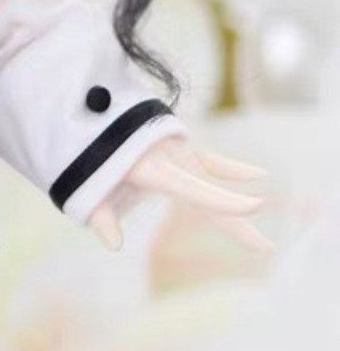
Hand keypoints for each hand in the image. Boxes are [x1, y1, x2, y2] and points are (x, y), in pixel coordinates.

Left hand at [86, 132, 274, 254]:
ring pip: (214, 175)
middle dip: (235, 219)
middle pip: (209, 191)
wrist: (87, 102)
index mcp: (150, 166)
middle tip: (265, 247)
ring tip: (261, 208)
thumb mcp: (85, 181)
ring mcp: (176, 150)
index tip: (253, 205)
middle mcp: (169, 157)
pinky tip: (257, 172)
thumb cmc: (85, 148)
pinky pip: (208, 160)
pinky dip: (229, 168)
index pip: (192, 188)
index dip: (222, 199)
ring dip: (235, 197)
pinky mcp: (177, 147)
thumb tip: (114, 244)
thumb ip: (99, 214)